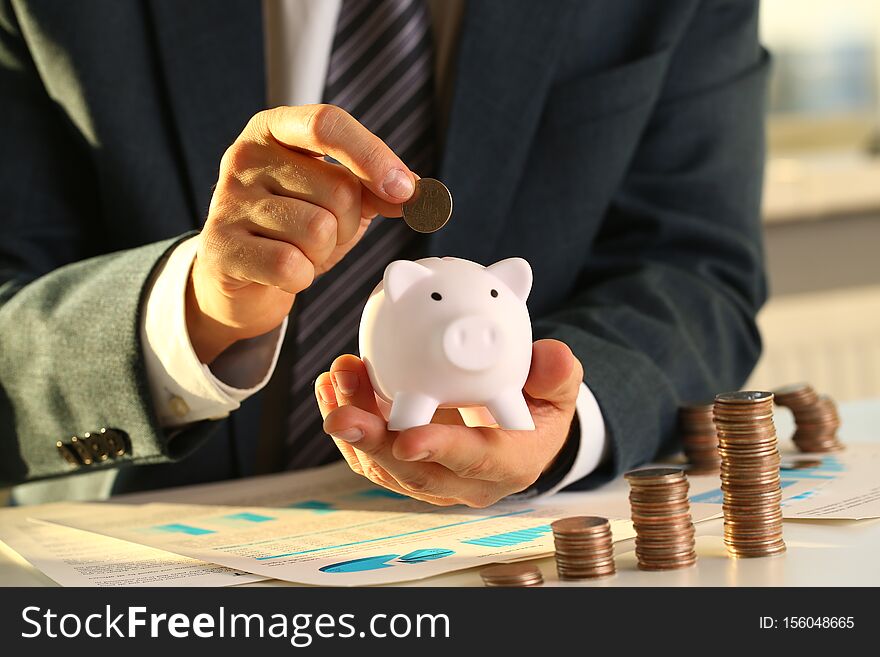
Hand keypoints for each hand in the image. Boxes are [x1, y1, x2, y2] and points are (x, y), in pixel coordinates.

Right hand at [187, 105, 416, 361]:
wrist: (241, 277)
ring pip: (318, 230)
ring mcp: (229, 200)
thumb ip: (378, 187)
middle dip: (347, 224)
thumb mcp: (338, 198)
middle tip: (324, 233)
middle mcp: (246, 156)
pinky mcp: (220, 246)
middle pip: (337, 189)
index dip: (373, 157)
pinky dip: (300, 277)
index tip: (404, 189)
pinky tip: (283, 272)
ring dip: (323, 253)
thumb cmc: (292, 228)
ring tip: (299, 250)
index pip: (328, 125)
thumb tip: (422, 193)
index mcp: (275, 129)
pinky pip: (291, 266)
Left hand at [314, 339, 582, 507]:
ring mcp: (428, 476)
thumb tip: (553, 356)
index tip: (408, 439)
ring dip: (354, 423)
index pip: (474, 462)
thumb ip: (557, 375)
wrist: (516, 429)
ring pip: (381, 463)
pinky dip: (347, 417)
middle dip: (374, 443)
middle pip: (412, 472)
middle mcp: (463, 481)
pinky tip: (331, 385)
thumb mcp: (559, 391)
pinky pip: (367, 451)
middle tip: (343, 414)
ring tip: (338, 377)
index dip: (440, 451)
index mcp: (507, 465)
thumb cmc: (537, 409)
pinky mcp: (402, 465)